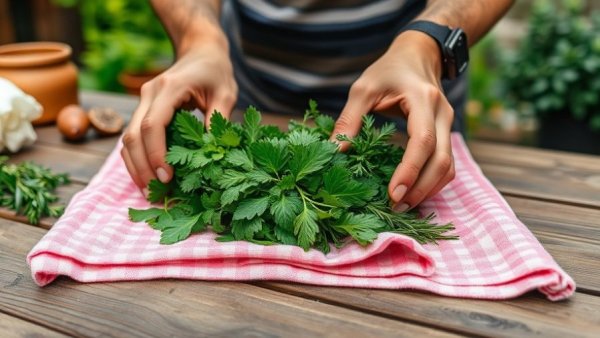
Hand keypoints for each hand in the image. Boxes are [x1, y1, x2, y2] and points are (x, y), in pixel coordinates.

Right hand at [121, 43, 237, 193]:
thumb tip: (210, 150)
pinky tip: (147, 177)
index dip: (156, 154)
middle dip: (142, 167)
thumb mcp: (226, 92)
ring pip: (126, 138)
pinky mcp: (143, 110)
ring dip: (135, 166)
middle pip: (132, 135)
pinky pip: (132, 137)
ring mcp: (142, 101)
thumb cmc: (216, 72)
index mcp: (169, 87)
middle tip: (155, 194)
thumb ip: (218, 118)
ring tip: (149, 192)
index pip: (153, 125)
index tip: (166, 177)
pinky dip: (136, 158)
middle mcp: (149, 93)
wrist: (200, 51)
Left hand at [331, 31, 454, 211]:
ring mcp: (448, 124)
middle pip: (442, 160)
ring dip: (429, 189)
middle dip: (421, 188)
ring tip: (403, 205)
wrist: (418, 55)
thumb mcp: (363, 89)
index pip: (422, 141)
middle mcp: (443, 114)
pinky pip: (447, 164)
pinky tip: (413, 192)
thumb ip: (349, 120)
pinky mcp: (446, 134)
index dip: (410, 170)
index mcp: (423, 100)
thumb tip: (334, 152)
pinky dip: (433, 182)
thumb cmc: (388, 70)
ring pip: (449, 166)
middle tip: (396, 207)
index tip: (393, 193)